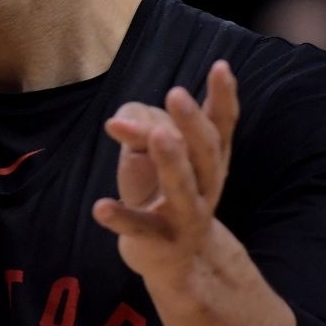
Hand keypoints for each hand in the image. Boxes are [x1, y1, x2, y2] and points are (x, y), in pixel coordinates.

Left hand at [92, 60, 238, 283]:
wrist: (179, 259)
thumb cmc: (167, 188)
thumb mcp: (157, 151)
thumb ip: (142, 126)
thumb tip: (116, 123)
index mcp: (211, 158)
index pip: (221, 124)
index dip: (224, 97)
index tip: (221, 66)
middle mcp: (207, 185)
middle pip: (205, 152)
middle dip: (192, 123)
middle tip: (177, 94)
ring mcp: (187, 216)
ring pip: (183, 189)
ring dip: (171, 162)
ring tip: (158, 136)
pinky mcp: (160, 241)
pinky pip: (141, 228)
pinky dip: (121, 218)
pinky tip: (101, 207)